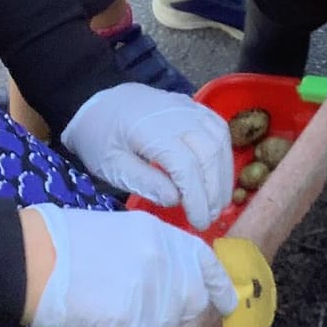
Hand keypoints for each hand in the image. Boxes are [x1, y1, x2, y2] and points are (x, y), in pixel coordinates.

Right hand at [23, 204, 237, 326]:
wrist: (31, 258)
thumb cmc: (65, 243)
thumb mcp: (122, 231)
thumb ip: (157, 254)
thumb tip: (178, 283)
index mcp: (162, 234)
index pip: (206, 263)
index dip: (219, 287)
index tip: (228, 305)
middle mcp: (166, 260)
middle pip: (191, 301)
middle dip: (172, 311)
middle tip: (137, 307)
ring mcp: (153, 290)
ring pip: (165, 326)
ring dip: (143, 325)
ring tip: (107, 307)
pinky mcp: (135, 318)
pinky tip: (99, 320)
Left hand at [62, 83, 233, 228]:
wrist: (102, 104)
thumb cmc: (102, 138)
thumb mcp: (111, 165)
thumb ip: (143, 181)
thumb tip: (175, 199)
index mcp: (150, 129)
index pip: (186, 166)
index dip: (197, 197)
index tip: (199, 222)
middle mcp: (176, 114)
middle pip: (208, 153)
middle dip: (214, 190)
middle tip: (209, 218)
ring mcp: (188, 108)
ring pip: (219, 141)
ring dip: (223, 176)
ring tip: (217, 203)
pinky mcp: (195, 108)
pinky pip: (219, 130)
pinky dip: (224, 155)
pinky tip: (220, 177)